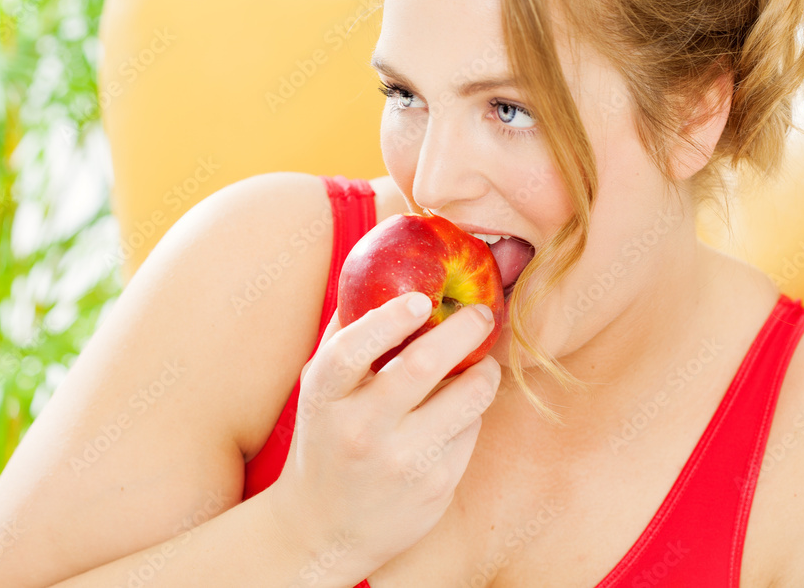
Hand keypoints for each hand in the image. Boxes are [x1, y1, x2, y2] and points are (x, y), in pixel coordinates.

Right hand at [268, 292, 500, 579]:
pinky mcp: (435, 486)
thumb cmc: (327, 439)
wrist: (324, 529)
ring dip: (484, 372)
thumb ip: (346, 336)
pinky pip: (471, 430)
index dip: (389, 320)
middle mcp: (360, 430)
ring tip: (482, 363)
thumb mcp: (320, 391)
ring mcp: (400, 462)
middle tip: (480, 314)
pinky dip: (473, 412)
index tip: (421, 299)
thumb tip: (383, 273)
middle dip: (463, 330)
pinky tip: (461, 410)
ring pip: (465, 399)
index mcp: (325, 398)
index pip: (352, 350)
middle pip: (421, 366)